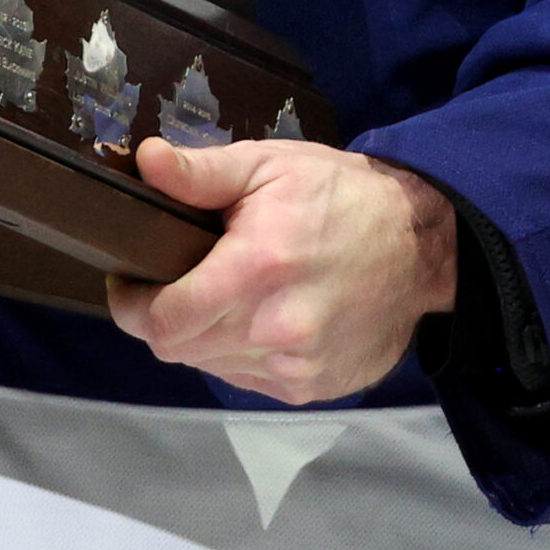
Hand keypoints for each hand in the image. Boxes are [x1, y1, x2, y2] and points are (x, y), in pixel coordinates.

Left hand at [106, 137, 456, 404]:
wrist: (420, 244)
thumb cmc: (340, 196)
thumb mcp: (268, 164)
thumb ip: (201, 172)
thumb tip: (145, 161)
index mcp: (256, 269)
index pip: (163, 321)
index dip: (132, 304)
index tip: (129, 280)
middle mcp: (274, 329)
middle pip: (179, 349)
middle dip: (163, 317)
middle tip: (172, 281)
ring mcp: (296, 367)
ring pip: (211, 366)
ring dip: (202, 337)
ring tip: (218, 295)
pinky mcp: (314, 388)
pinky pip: (248, 380)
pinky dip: (239, 353)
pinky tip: (255, 317)